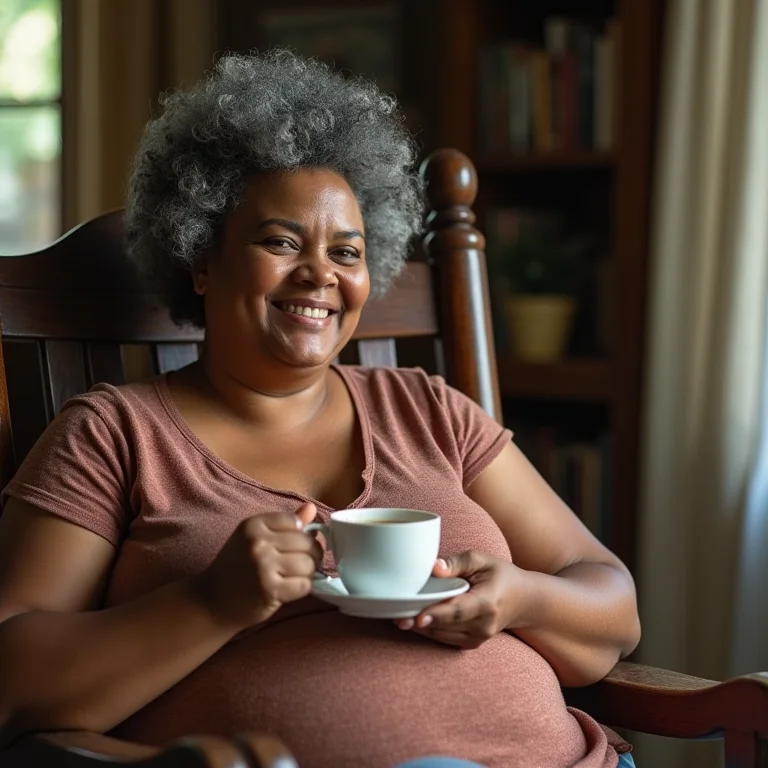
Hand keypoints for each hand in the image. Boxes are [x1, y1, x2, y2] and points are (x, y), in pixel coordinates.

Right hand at [195, 502, 322, 630]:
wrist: (212, 602)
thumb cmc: (237, 567)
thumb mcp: (255, 538)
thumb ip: (285, 523)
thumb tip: (312, 508)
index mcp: (254, 525)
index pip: (296, 521)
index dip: (302, 535)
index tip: (294, 546)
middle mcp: (258, 542)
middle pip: (307, 543)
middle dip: (309, 555)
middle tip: (297, 564)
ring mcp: (264, 566)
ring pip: (309, 564)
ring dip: (307, 573)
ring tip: (293, 576)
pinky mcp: (271, 590)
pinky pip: (304, 584)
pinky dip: (302, 588)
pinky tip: (288, 589)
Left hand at [395, 551, 529, 648]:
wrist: (523, 600)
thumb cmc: (500, 575)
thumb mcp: (481, 559)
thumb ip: (456, 562)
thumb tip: (433, 568)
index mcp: (487, 602)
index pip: (458, 611)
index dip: (437, 614)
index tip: (417, 617)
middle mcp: (484, 625)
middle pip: (445, 625)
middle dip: (418, 620)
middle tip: (395, 615)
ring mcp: (479, 637)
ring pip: (441, 634)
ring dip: (420, 626)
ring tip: (398, 616)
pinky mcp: (472, 643)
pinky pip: (444, 638)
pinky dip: (428, 629)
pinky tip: (413, 619)